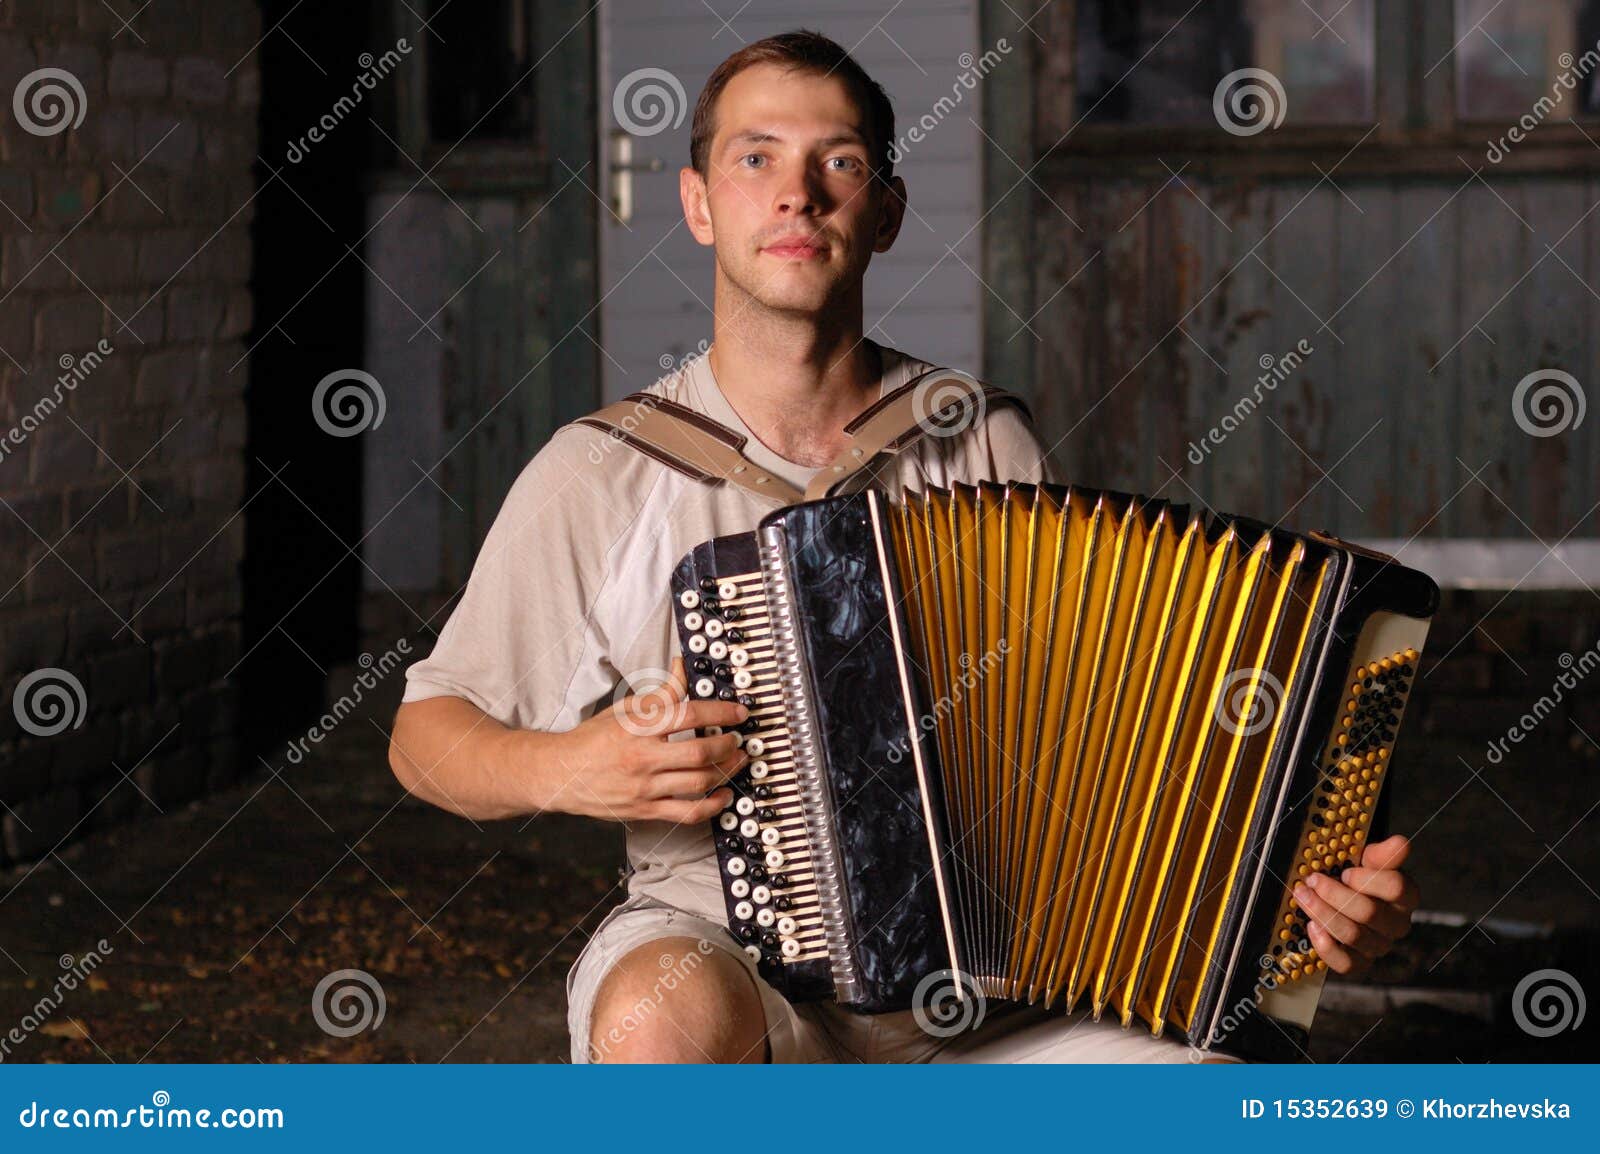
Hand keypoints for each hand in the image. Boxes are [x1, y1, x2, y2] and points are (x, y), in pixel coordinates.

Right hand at [550, 657, 747, 823]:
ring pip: (698, 782)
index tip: (739, 713)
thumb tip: (682, 668)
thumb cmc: (593, 739)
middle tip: (739, 740)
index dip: (721, 713)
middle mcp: (642, 757)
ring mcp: (644, 787)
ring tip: (737, 761)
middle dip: (728, 745)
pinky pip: (688, 812)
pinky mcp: (645, 810)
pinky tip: (723, 794)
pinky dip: (712, 805)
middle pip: (699, 752)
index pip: (689, 715)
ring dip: (726, 771)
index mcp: (638, 727)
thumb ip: (660, 693)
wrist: (561, 774)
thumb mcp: (625, 709)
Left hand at [1292, 834, 1418, 978]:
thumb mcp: (1369, 861)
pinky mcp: (1360, 963)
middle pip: (1369, 912)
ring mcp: (1379, 946)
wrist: (1348, 900)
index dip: (1366, 879)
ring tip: (1303, 897)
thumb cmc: (1359, 879)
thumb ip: (1382, 854)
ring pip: (1352, 935)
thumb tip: (1400, 843)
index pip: (1396, 887)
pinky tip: (1311, 927)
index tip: (1345, 871)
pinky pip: (1346, 963)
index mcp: (1404, 897)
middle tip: (1312, 880)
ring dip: (1322, 913)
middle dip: (1334, 894)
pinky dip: (1325, 946)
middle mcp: (1396, 925)